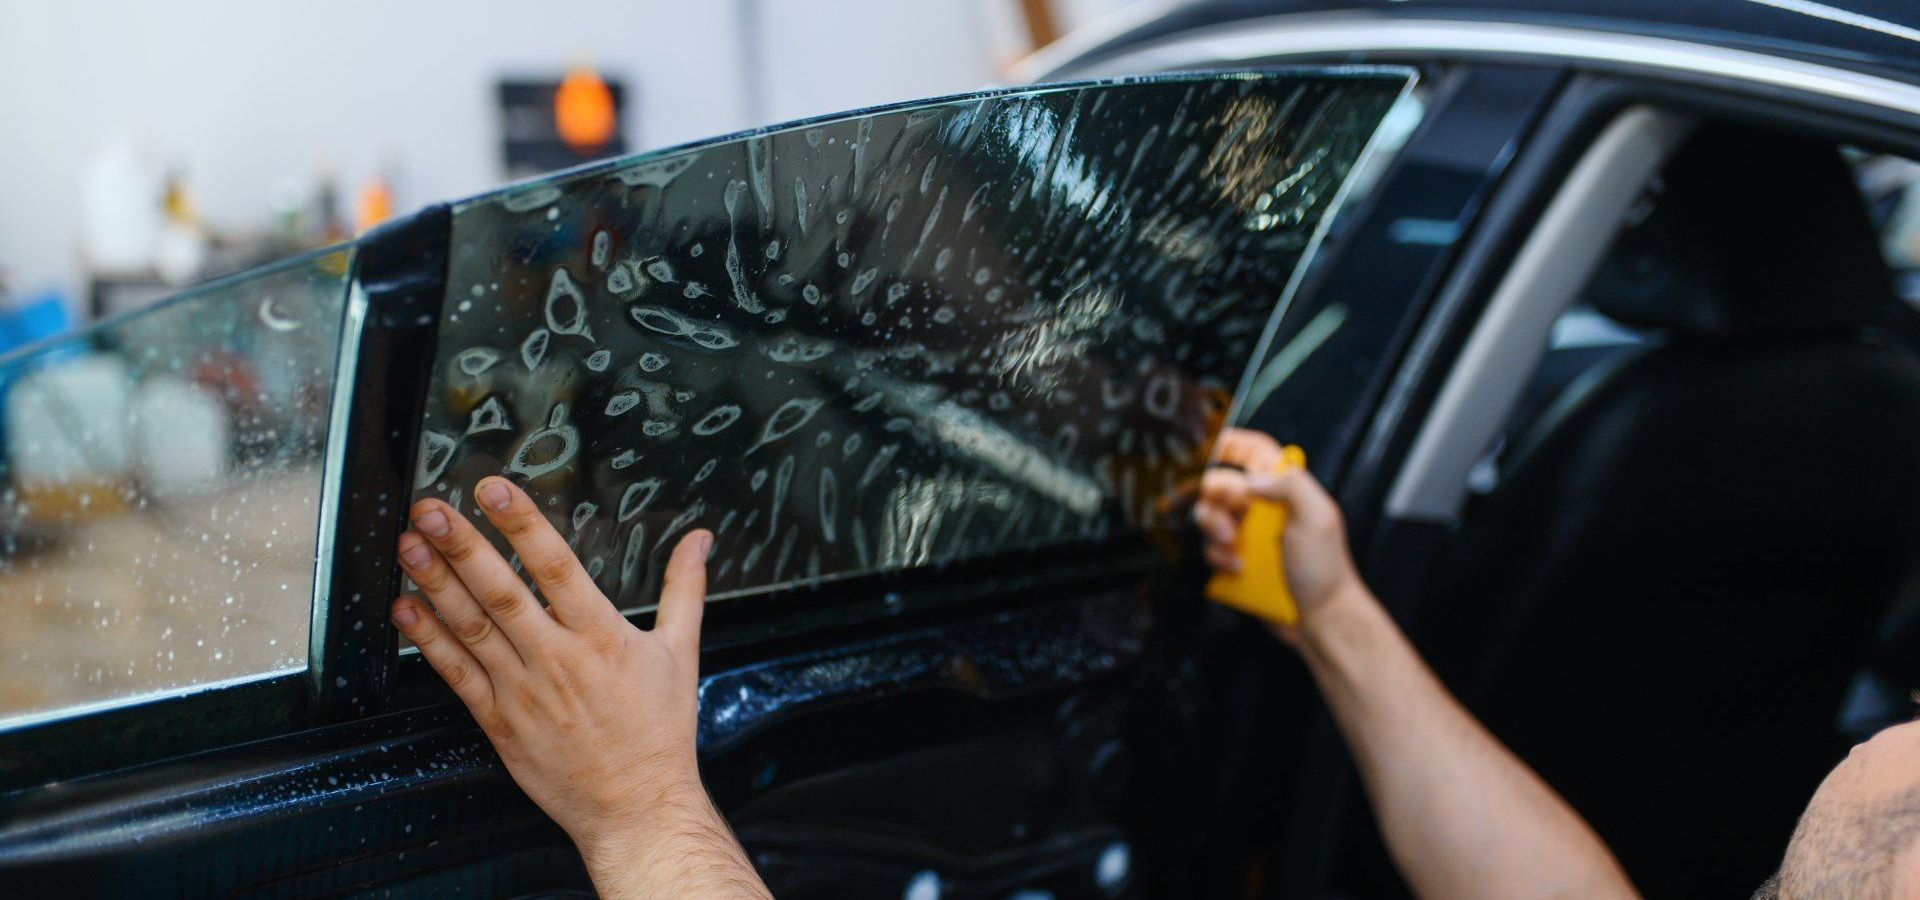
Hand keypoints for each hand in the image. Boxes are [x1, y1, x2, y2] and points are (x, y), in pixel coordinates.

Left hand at [390, 476, 767, 897]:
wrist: (637, 807)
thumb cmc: (659, 733)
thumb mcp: (681, 652)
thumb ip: (684, 588)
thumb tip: (699, 539)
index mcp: (602, 637)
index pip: (556, 568)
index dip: (522, 526)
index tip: (494, 491)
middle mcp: (558, 660)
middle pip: (502, 594)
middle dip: (462, 547)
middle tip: (430, 509)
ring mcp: (523, 692)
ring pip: (471, 629)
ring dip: (436, 584)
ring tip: (409, 545)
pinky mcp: (498, 722)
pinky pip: (455, 675)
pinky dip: (428, 641)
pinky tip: (405, 609)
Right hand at [1194, 428, 1366, 641]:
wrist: (1320, 617)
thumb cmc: (1324, 569)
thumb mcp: (1317, 518)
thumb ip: (1290, 485)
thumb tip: (1252, 478)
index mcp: (1286, 489)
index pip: (1255, 452)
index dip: (1232, 445)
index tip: (1212, 450)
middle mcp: (1264, 507)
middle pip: (1220, 483)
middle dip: (1215, 501)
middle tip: (1229, 525)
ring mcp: (1249, 534)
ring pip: (1209, 516)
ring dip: (1213, 530)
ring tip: (1233, 549)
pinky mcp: (1237, 559)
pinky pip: (1210, 549)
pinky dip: (1216, 557)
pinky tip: (1236, 568)